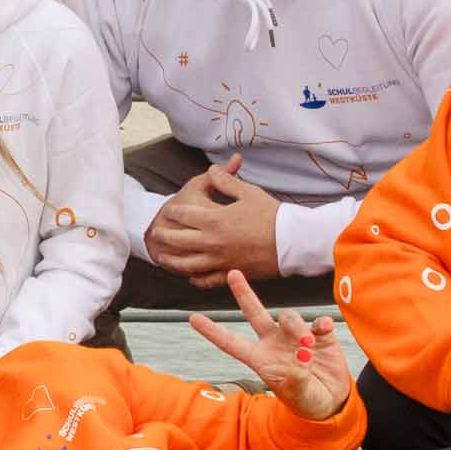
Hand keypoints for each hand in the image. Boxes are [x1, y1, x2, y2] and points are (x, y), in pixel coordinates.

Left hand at [143, 157, 282, 286]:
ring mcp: (220, 261)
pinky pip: (206, 280)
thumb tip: (212, 169)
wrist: (294, 242)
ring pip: (186, 264)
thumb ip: (226, 180)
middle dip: (165, 235)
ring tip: (163, 256)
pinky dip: (195, 278)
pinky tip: (191, 275)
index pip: (182, 215)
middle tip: (156, 232)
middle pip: (178, 240)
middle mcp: (212, 242)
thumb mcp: (248, 192)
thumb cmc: (273, 215)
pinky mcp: (231, 274)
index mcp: (214, 220)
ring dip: (172, 260)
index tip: (169, 210)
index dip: (173, 211)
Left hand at [186, 272, 352, 419]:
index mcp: (260, 359)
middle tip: (233, 273)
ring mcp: (296, 336)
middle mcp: (274, 343)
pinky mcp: (319, 335)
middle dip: (244, 293)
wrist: (333, 400)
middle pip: (254, 313)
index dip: (212, 332)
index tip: (192, 318)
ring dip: (297, 328)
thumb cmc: (308, 401)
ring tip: (307, 348)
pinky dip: (321, 324)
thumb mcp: (298, 394)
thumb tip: (300, 357)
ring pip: (289, 317)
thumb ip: (296, 378)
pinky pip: (317, 321)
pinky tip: (323, 330)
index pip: (231, 343)